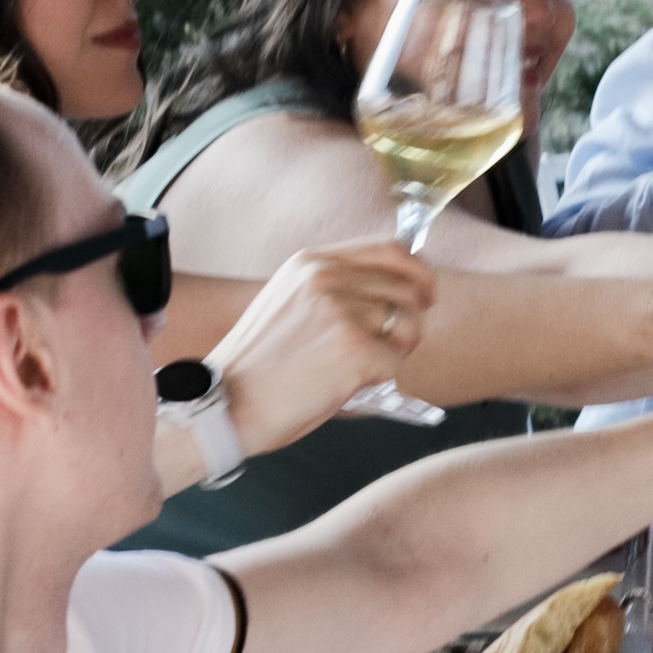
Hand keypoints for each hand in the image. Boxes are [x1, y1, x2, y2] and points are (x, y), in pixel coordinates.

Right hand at [210, 241, 433, 444]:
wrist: (227, 403)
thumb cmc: (259, 365)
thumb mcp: (290, 302)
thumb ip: (335, 287)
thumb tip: (396, 289)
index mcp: (312, 262)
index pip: (391, 249)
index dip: (418, 272)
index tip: (424, 294)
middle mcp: (328, 278)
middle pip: (409, 290)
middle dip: (408, 322)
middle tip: (388, 348)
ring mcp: (342, 312)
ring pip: (410, 327)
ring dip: (393, 354)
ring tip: (356, 368)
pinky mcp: (354, 350)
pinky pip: (394, 364)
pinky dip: (378, 380)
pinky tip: (343, 384)